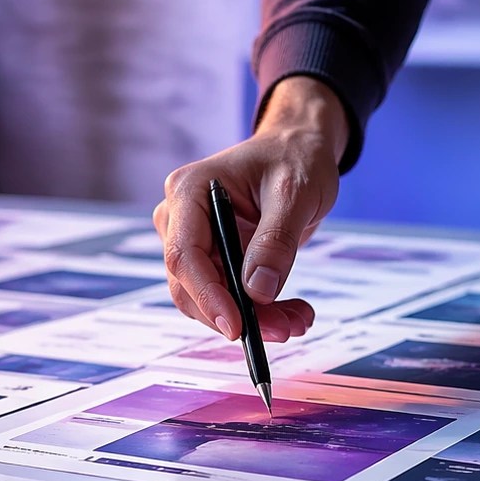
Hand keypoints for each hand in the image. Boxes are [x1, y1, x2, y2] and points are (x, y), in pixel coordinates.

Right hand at [152, 76, 348, 340]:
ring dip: (253, 320)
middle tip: (287, 328)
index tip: (238, 327)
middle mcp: (180, 218)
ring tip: (299, 319)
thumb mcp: (294, 194)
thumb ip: (276, 241)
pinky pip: (226, 297)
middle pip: (192, 285)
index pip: (185, 255)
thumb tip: (258, 292)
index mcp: (189, 191)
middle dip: (238, 315)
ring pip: (208, 300)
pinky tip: (291, 312)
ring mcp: (194, 240)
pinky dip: (258, 312)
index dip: (208, 296)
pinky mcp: (212, 258)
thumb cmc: (295, 159)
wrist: (298, 151)